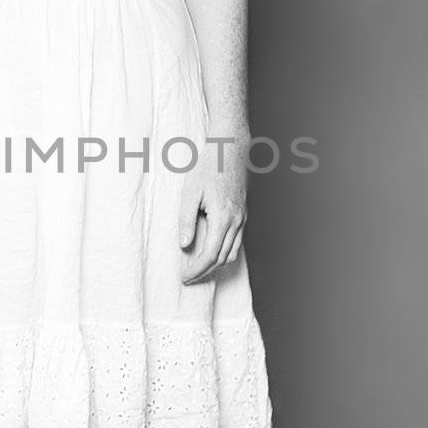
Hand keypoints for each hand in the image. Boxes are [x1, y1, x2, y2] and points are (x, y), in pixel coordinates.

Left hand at [179, 136, 247, 283]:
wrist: (230, 150)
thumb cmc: (208, 168)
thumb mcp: (190, 193)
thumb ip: (187, 221)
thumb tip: (184, 246)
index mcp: (223, 218)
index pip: (210, 255)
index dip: (197, 269)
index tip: (184, 277)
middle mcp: (237, 221)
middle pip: (222, 258)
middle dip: (205, 272)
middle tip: (188, 277)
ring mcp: (242, 219)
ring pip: (232, 253)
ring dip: (215, 265)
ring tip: (197, 268)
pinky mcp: (243, 215)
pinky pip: (236, 242)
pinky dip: (223, 252)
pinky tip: (210, 252)